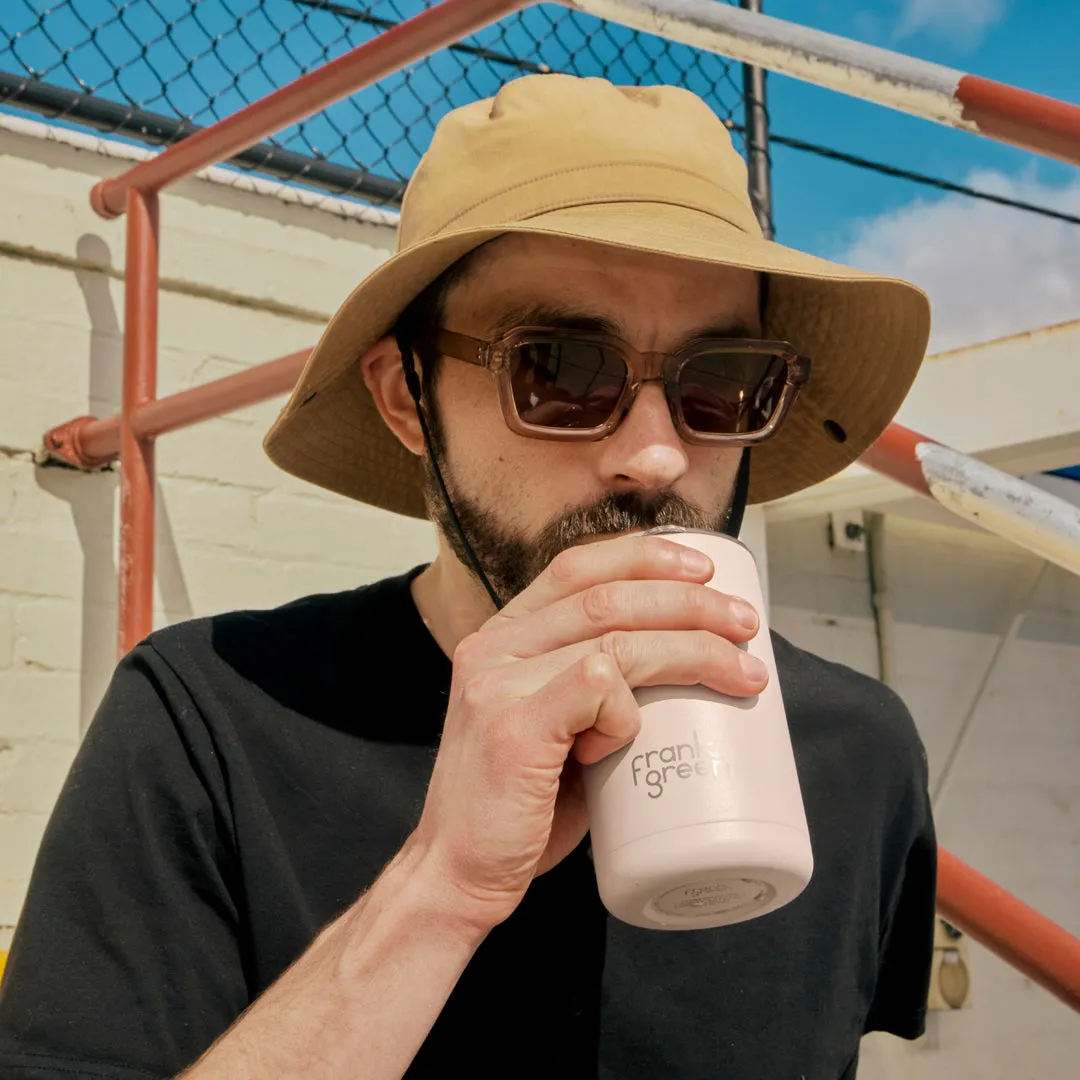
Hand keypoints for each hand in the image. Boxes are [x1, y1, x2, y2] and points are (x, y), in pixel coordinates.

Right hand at [408, 535, 766, 930]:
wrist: (455, 875)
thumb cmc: (519, 807)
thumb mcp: (552, 727)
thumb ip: (593, 690)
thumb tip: (686, 668)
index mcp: (502, 638)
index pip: (575, 568)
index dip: (644, 557)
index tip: (703, 571)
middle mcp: (493, 648)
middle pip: (606, 596)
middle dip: (689, 603)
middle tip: (745, 625)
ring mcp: (497, 685)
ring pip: (613, 638)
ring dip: (691, 649)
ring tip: (742, 673)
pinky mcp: (512, 728)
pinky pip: (596, 688)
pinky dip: (629, 710)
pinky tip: (628, 739)